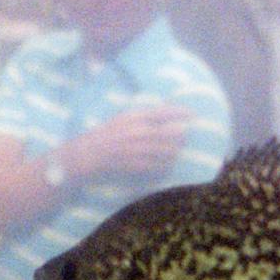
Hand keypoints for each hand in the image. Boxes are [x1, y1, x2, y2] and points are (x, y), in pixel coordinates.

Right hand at [64, 105, 190, 179]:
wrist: (86, 154)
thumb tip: (164, 115)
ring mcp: (137, 149)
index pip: (163, 112)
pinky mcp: (135, 165)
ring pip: (167, 151)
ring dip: (174, 152)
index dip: (180, 113)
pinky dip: (165, 166)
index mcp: (134, 117)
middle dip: (182, 136)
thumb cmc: (105, 135)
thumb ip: (142, 117)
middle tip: (185, 137)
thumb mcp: (122, 119)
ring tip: (175, 152)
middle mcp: (137, 131)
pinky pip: (158, 166)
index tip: (193, 114)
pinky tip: (166, 166)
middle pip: (170, 132)